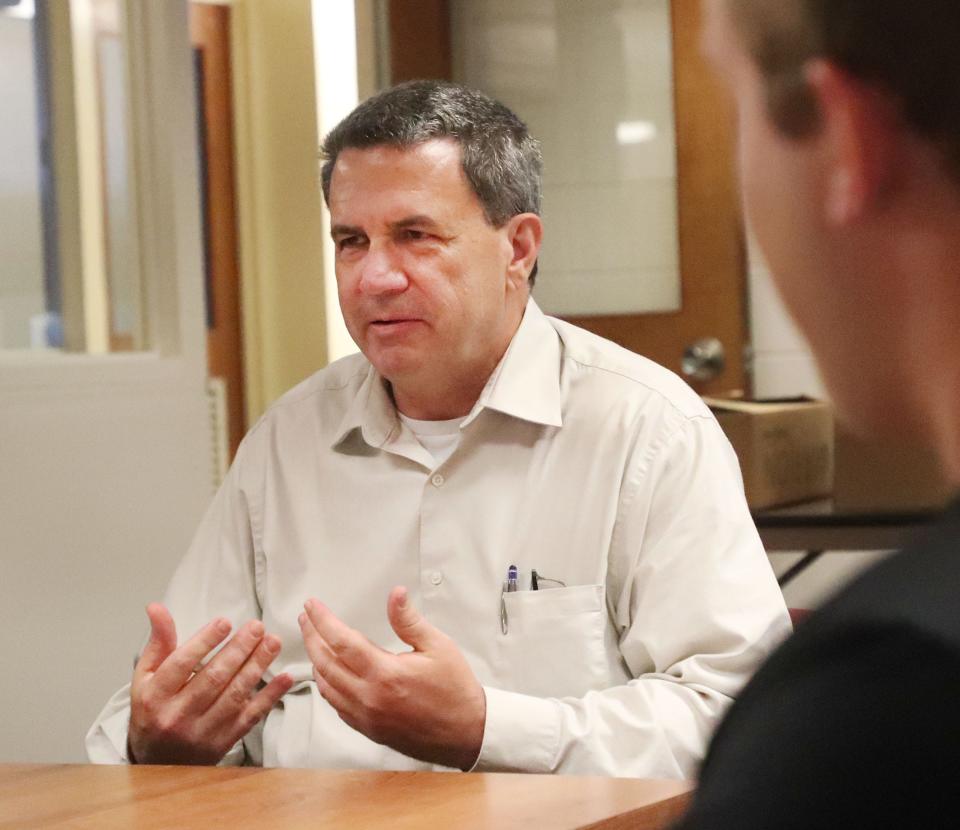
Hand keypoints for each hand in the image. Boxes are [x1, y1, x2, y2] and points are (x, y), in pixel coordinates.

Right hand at [128, 603, 293, 764]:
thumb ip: (158, 642)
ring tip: (272, 642)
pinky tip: (284, 677)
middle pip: (213, 678)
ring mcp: (202, 731)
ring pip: (234, 695)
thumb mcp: (145, 677)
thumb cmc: (153, 712)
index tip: (225, 622)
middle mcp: (178, 715)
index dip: (204, 642)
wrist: (157, 763)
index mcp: (155, 696)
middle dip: (239, 650)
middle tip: (257, 627)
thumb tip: (156, 607)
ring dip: (257, 666)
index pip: (181, 665)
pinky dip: (270, 697)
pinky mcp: (223, 742)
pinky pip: (250, 717)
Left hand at [299, 587, 485, 769]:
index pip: (341, 641)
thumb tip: (395, 595)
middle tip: (305, 618)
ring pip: (326, 686)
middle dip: (311, 637)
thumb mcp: (438, 646)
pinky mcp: (368, 729)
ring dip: (315, 661)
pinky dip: (327, 686)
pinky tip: (329, 674)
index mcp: (384, 674)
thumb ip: (409, 620)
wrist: (466, 732)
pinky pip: (337, 705)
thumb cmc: (455, 690)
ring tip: (313, 641)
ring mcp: (366, 716)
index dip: (322, 620)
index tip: (312, 606)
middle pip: (325, 663)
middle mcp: (369, 697)